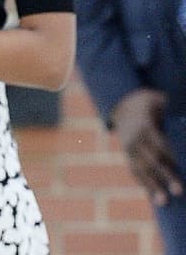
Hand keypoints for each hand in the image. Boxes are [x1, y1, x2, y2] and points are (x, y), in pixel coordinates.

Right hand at [111, 88, 183, 205]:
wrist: (124, 104)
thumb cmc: (152, 103)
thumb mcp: (160, 100)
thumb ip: (173, 110)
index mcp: (145, 126)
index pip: (159, 144)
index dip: (170, 157)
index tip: (181, 168)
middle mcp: (135, 139)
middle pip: (152, 160)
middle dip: (166, 177)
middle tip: (179, 192)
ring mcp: (129, 148)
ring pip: (141, 170)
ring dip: (153, 187)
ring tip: (164, 203)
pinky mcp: (128, 155)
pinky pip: (135, 172)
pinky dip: (144, 185)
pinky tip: (154, 198)